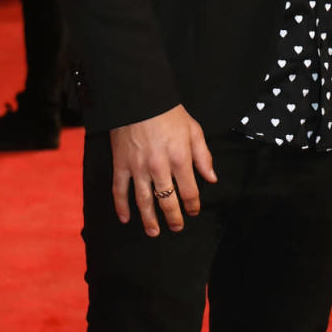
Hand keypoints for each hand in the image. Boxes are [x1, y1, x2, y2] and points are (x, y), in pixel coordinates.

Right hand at [110, 104, 216, 235]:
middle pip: (167, 201)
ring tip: (154, 232)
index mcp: (180, 159)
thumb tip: (211, 178)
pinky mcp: (120, 164)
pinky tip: (125, 218)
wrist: (138, 99)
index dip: (192, 205)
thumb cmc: (168, 113)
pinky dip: (121, 206)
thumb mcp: (193, 130)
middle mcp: (159, 167)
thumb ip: (203, 156)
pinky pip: (120, 190)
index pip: (189, 191)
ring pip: (144, 201)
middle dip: (173, 217)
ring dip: (149, 219)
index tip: (193, 211)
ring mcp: (138, 168)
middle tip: (176, 228)